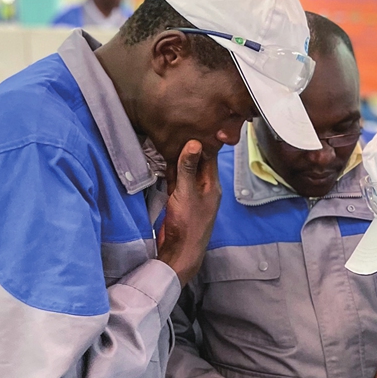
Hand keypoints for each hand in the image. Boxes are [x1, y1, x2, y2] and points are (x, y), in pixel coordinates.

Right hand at [157, 140, 220, 285]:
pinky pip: (177, 183)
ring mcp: (193, 196)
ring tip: (168, 141)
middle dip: (188, 149)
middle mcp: (205, 189)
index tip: (192, 125)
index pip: (209, 157)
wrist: (180, 252)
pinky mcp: (181, 203)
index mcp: (212, 185)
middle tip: (176, 130)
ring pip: (186, 172)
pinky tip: (164, 164)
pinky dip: (172, 173)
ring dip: (178, 161)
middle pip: (197, 163)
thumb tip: (194, 143)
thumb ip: (188, 168)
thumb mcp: (186, 192)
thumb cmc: (187, 225)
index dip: (201, 141)